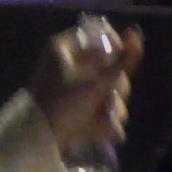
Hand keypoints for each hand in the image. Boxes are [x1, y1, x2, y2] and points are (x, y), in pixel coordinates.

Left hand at [26, 18, 144, 151]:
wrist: (37, 138)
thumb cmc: (64, 104)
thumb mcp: (96, 84)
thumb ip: (120, 62)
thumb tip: (135, 33)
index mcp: (63, 47)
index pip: (98, 38)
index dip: (116, 53)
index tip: (125, 69)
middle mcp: (64, 60)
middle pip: (105, 67)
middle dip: (116, 91)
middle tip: (112, 102)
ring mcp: (67, 83)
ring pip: (103, 89)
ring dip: (112, 110)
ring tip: (109, 126)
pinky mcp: (70, 103)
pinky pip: (94, 104)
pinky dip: (103, 118)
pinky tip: (109, 134)